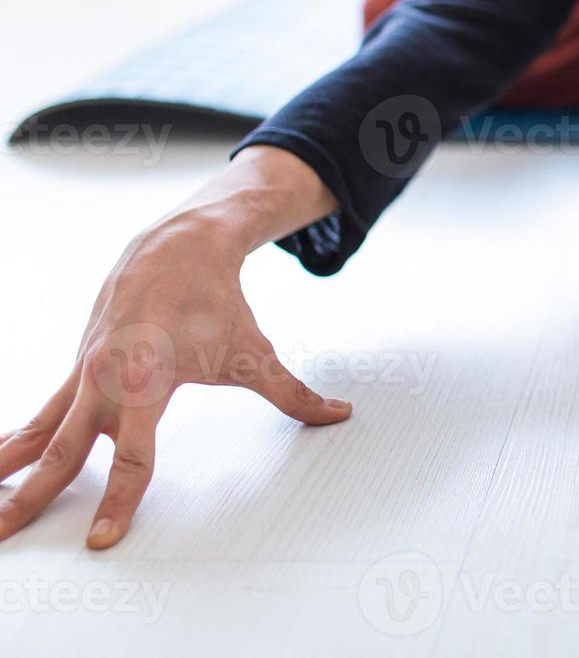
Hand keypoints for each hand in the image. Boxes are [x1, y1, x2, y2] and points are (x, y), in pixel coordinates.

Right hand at [0, 217, 351, 549]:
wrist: (178, 248)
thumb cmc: (216, 301)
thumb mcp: (256, 353)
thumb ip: (294, 394)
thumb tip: (338, 414)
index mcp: (148, 380)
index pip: (133, 455)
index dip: (120, 500)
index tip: (103, 538)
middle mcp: (106, 378)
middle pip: (63, 451)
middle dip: (31, 496)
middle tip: (2, 535)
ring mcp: (84, 373)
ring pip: (36, 431)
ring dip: (5, 471)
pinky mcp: (77, 369)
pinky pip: (38, 412)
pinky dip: (13, 441)